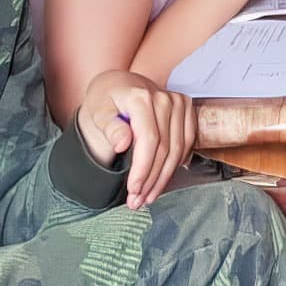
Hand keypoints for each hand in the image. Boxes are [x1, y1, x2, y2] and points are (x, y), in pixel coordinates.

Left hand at [76, 70, 194, 208]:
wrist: (120, 84)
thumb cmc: (106, 99)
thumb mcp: (97, 111)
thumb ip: (109, 127)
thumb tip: (123, 143)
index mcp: (141, 97)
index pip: (148, 140)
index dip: (143, 169)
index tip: (133, 189)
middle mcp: (165, 98)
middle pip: (164, 148)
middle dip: (152, 179)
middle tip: (138, 200)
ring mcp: (179, 102)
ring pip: (178, 149)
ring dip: (164, 177)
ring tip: (148, 196)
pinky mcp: (187, 108)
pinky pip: (188, 142)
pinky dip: (177, 163)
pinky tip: (164, 177)